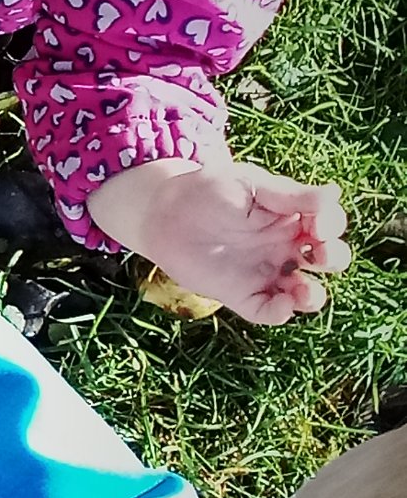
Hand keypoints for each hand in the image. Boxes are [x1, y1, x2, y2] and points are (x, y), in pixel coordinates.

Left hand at [85, 157, 348, 323]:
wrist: (163, 214)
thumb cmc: (208, 190)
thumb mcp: (249, 184)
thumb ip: (288, 194)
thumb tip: (334, 194)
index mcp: (293, 216)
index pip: (330, 224)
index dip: (332, 226)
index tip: (318, 224)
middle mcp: (286, 246)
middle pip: (329, 259)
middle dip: (334, 259)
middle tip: (319, 253)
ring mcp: (267, 272)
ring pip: (306, 292)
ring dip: (314, 296)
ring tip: (305, 292)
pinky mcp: (243, 294)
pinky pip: (269, 311)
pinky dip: (279, 313)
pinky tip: (280, 304)